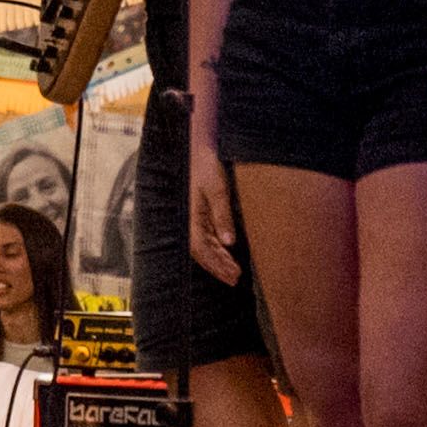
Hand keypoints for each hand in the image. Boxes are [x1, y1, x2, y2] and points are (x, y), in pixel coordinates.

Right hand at [188, 121, 242, 282]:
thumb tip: (228, 242)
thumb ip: (222, 216)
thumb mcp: (217, 189)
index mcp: (192, 217)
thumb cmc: (206, 166)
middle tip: (235, 279)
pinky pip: (206, 235)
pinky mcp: (199, 211)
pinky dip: (217, 247)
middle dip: (218, 267)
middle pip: (202, 252)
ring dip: (218, 259)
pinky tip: (227, 251)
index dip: (216, 265)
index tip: (232, 276)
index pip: (202, 250)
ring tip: (234, 270)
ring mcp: (194, 216)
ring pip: (204, 245)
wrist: (198, 147)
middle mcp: (190, 220)